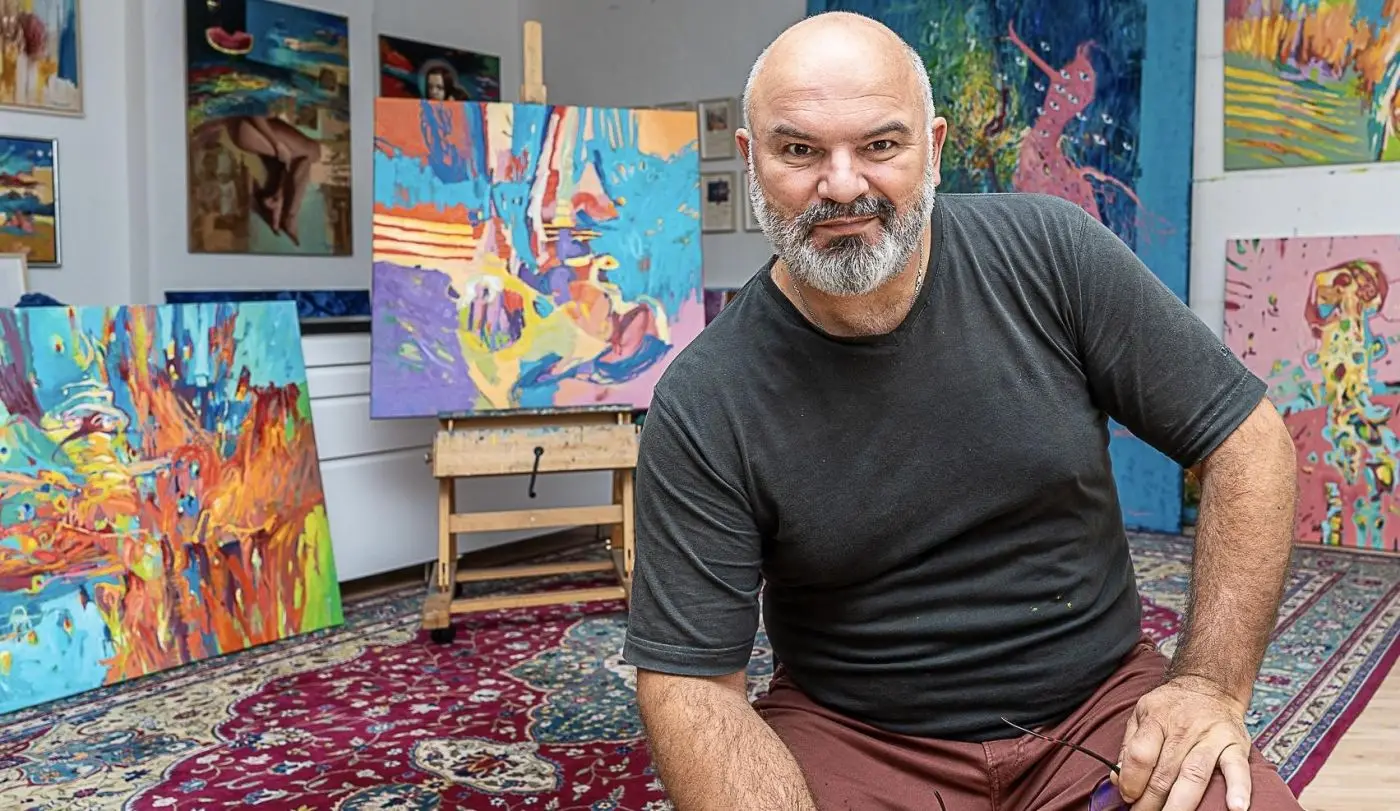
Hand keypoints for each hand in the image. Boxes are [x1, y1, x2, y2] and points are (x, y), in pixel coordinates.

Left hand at [1113, 675, 1251, 810]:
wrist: (1210, 686)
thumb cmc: (1172, 706)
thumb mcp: (1142, 714)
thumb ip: (1129, 747)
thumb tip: (1118, 780)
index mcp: (1157, 719)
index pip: (1140, 755)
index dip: (1131, 780)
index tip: (1127, 796)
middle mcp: (1184, 729)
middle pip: (1165, 772)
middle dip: (1151, 801)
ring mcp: (1212, 737)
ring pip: (1194, 776)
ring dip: (1180, 804)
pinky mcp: (1236, 745)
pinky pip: (1238, 770)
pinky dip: (1239, 789)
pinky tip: (1235, 808)